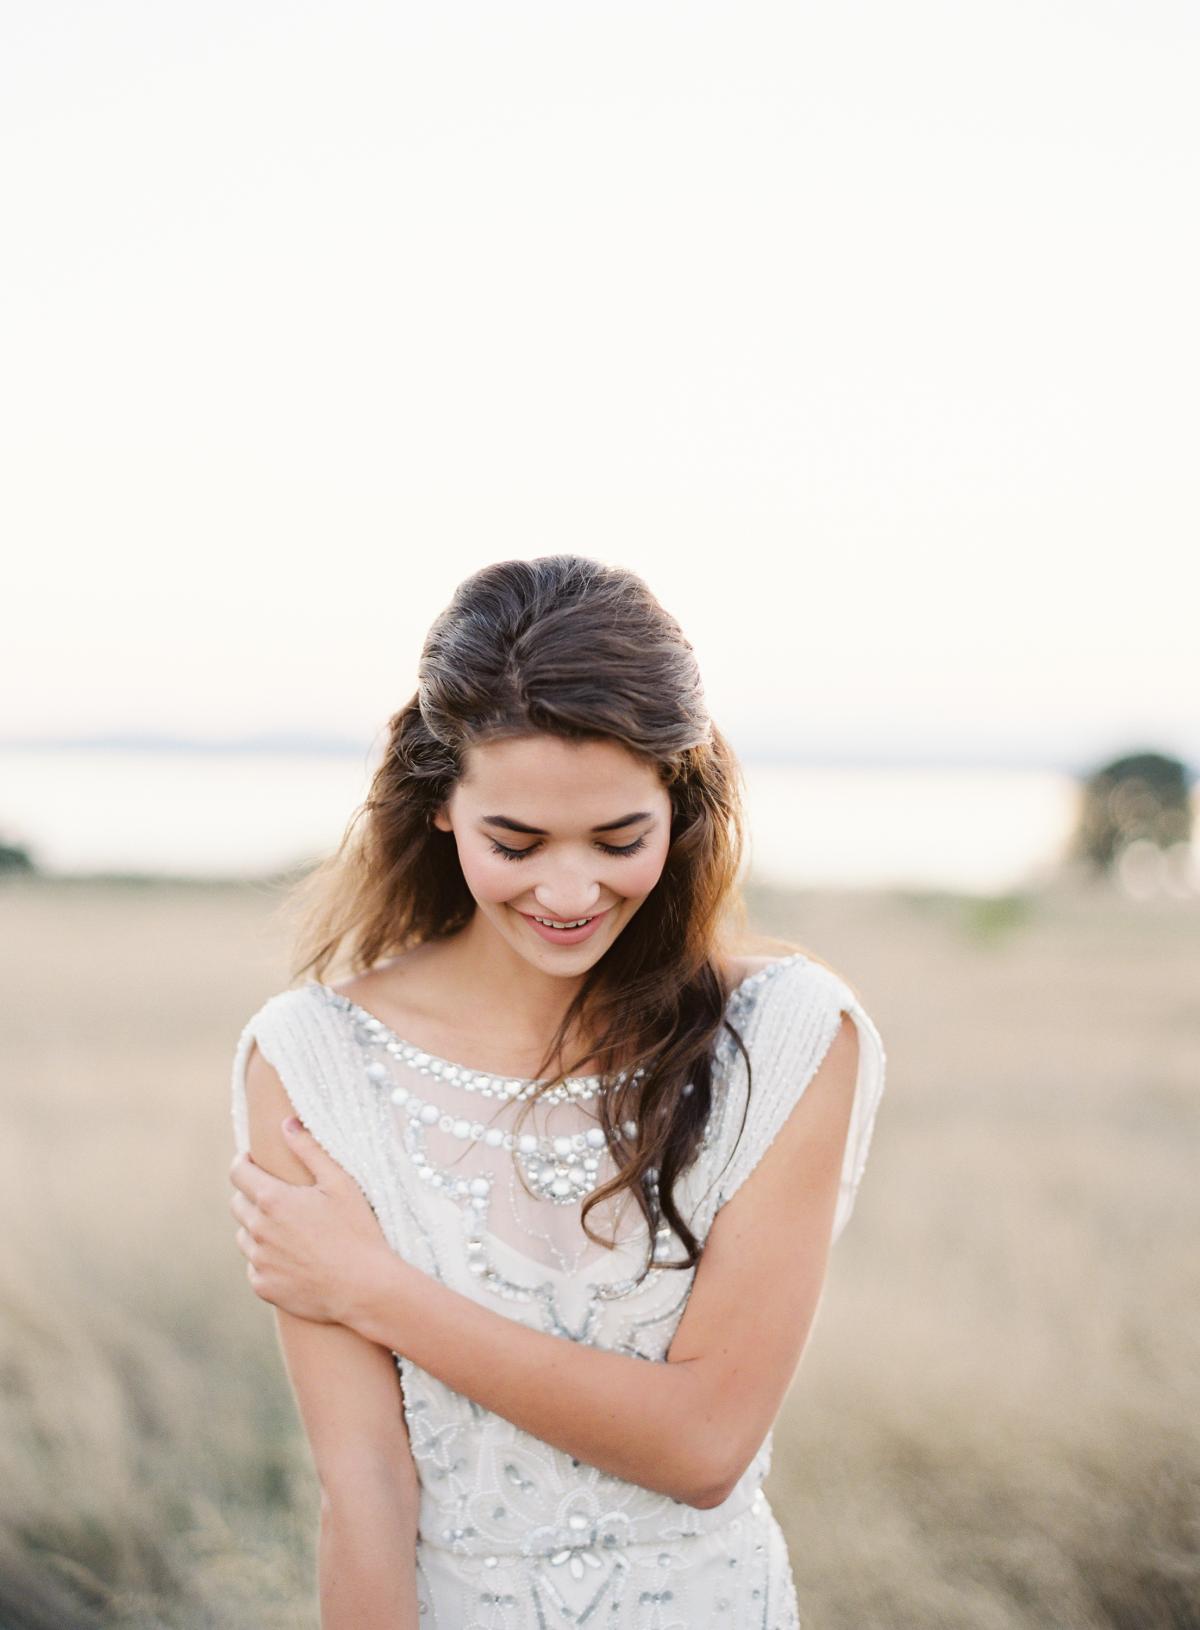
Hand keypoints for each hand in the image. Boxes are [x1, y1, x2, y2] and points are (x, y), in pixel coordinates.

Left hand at [229, 1118, 391, 1325]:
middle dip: (251, 1194)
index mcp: (272, 1200)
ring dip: (258, 1228)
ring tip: (288, 1229)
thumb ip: (309, 1149)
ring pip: (244, 1236)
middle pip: (238, 1204)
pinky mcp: (264, 1286)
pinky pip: (254, 1266)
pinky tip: (292, 1257)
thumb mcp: (340, 1182)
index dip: (242, 1162)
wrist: (364, 1286)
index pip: (238, 1173)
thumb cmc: (357, 1230)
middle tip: (278, 1196)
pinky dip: (266, 1259)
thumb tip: (286, 1123)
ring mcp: (259, 1261)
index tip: (251, 1160)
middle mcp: (258, 1230)